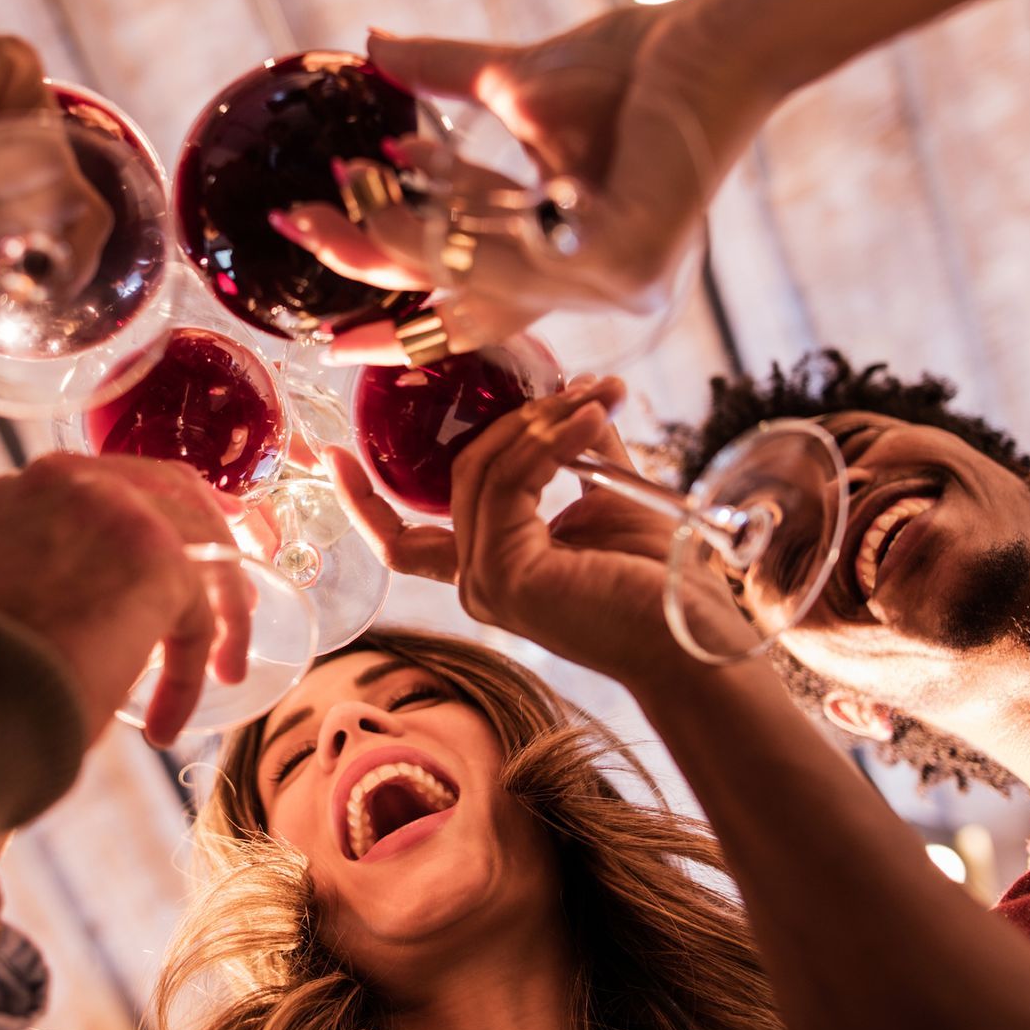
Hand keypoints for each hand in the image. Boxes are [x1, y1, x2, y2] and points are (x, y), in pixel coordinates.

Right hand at [0, 454, 250, 746]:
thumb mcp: (6, 586)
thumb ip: (52, 565)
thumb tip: (106, 595)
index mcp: (32, 484)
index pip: (122, 482)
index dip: (164, 516)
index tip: (188, 549)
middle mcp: (76, 479)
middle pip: (177, 494)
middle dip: (216, 540)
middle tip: (238, 595)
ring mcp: (121, 510)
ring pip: (203, 550)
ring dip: (220, 614)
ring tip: (221, 667)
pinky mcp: (159, 559)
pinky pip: (200, 614)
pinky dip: (193, 670)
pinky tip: (170, 717)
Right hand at [272, 0, 776, 363]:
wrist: (715, 35)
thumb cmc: (635, 62)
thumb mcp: (515, 82)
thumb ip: (445, 77)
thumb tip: (370, 43)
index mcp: (572, 258)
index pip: (474, 307)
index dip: (399, 314)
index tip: (329, 324)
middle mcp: (594, 286)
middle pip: (461, 298)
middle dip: (370, 263)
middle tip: (297, 227)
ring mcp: (615, 283)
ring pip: (477, 275)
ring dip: (395, 232)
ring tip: (337, 190)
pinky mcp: (631, 259)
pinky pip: (517, 254)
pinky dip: (453, 218)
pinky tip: (401, 169)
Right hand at [331, 378, 751, 677]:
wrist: (695, 642)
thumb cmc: (661, 582)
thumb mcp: (607, 494)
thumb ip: (574, 447)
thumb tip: (568, 391)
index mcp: (489, 570)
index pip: (404, 541)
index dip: (364, 500)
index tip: (335, 451)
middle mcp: (475, 583)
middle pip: (460, 475)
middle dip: (517, 419)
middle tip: (583, 388)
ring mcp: (484, 584)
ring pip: (481, 473)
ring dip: (541, 423)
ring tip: (598, 398)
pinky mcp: (505, 576)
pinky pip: (508, 483)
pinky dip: (549, 441)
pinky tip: (591, 417)